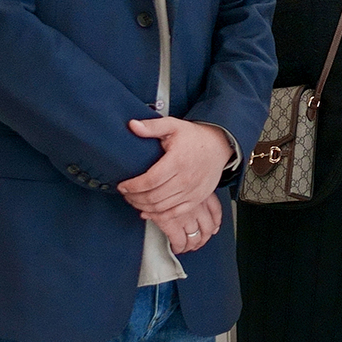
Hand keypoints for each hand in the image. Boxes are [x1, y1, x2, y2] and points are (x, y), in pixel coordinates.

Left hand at [125, 117, 230, 251]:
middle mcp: (185, 179)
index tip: (122, 186)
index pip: (150, 181)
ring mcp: (192, 192)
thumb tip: (133, 125)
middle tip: (126, 194)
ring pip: (161, 208)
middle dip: (134, 198)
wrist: (219, 146)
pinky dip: (159, 216)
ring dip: (143, 207)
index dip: (132, 186)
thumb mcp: (173, 126)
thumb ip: (152, 127)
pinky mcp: (196, 199)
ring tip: (134, 200)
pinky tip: (148, 212)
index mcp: (177, 161)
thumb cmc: (195, 137)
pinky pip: (175, 214)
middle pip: (153, 197)